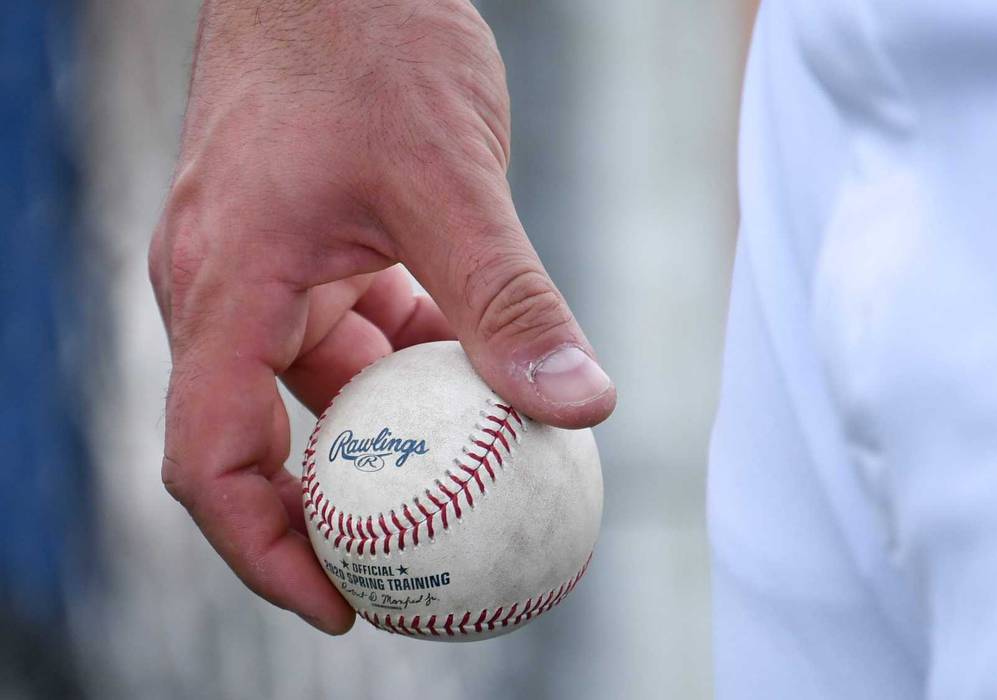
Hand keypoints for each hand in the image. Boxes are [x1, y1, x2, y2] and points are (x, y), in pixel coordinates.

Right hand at [148, 0, 614, 633]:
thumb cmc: (369, 44)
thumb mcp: (451, 180)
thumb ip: (510, 300)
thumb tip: (580, 408)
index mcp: (226, 286)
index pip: (209, 455)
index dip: (264, 550)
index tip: (343, 604)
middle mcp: (229, 290)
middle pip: (257, 443)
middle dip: (331, 517)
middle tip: (414, 573)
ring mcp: (268, 270)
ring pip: (324, 390)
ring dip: (393, 440)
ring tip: (468, 494)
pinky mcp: (313, 249)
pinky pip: (359, 337)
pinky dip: (416, 371)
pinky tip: (484, 388)